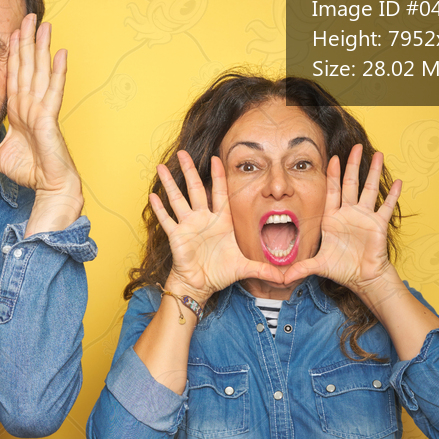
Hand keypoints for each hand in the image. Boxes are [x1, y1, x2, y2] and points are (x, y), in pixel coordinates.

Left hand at [0, 13, 82, 234]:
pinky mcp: (50, 116)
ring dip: (42, 47)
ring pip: (40, 71)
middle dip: (27, 41)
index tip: (12, 34)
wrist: (49, 184)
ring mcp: (42, 108)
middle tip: (29, 17)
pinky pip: (54, 89)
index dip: (14, 54)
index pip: (15, 76)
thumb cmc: (30, 170)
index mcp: (20, 111)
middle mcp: (32, 104)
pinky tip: (60, 52)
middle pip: (28, 66)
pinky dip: (58, 71)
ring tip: (44, 25)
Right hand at [151, 151, 284, 303]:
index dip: (219, 175)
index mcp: (221, 221)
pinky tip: (152, 196)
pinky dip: (159, 209)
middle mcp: (203, 219)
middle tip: (184, 153)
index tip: (217, 158)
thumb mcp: (244, 268)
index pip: (220, 192)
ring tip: (161, 167)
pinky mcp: (176, 236)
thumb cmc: (220, 273)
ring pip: (177, 199)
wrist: (200, 285)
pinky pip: (167, 220)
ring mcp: (188, 226)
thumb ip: (264, 269)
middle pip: (196, 189)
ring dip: (169, 184)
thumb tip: (286, 277)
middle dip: (190, 170)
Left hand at [283, 145, 401, 295]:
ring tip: (380, 155)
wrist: (362, 278)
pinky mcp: (379, 224)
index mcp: (333, 218)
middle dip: (352, 165)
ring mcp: (365, 217)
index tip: (333, 159)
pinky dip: (393, 195)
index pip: (332, 191)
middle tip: (355, 147)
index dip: (332, 175)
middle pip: (351, 184)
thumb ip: (300, 268)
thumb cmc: (342, 269)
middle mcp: (349, 213)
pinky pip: (386, 207)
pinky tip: (399, 182)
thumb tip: (281, 278)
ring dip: (374, 173)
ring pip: (370, 189)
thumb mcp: (318, 265)